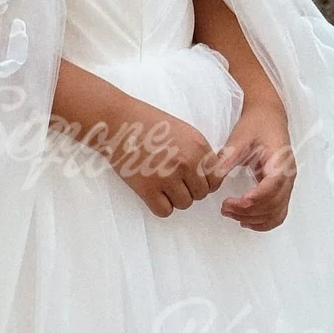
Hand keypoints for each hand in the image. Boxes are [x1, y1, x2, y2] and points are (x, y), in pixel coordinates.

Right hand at [105, 102, 229, 219]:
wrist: (117, 121)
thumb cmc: (148, 123)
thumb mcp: (183, 131)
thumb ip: (198, 152)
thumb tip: (208, 175)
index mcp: (198, 146)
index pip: (216, 178)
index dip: (205, 181)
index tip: (193, 179)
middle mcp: (187, 163)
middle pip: (201, 194)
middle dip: (189, 190)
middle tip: (173, 181)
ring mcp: (168, 177)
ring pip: (185, 204)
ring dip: (174, 199)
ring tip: (161, 184)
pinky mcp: (148, 189)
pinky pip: (165, 211)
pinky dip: (160, 206)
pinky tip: (152, 193)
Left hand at [215, 98, 294, 230]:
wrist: (268, 117)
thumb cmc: (256, 124)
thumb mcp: (239, 137)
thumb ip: (228, 157)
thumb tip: (214, 176)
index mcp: (280, 162)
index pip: (272, 187)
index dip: (254, 199)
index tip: (233, 202)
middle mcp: (287, 176)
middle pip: (274, 205)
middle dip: (248, 211)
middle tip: (225, 208)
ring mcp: (286, 185)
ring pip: (276, 213)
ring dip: (254, 219)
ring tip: (230, 213)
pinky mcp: (281, 189)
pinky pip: (278, 213)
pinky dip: (263, 222)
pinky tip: (245, 220)